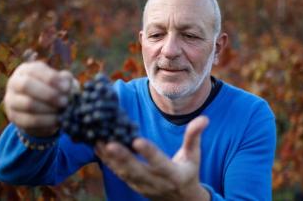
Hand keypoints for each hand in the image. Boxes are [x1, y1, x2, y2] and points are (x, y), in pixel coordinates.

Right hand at [4, 61, 77, 136]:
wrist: (41, 111)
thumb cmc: (53, 90)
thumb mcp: (60, 82)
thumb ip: (65, 80)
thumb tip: (67, 83)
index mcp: (26, 70)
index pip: (35, 70)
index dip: (52, 78)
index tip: (67, 88)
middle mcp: (14, 83)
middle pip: (26, 85)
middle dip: (48, 94)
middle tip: (65, 102)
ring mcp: (11, 100)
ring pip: (27, 104)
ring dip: (48, 109)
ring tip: (63, 111)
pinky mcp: (14, 117)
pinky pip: (29, 120)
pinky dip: (46, 121)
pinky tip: (58, 120)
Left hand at [95, 116, 209, 200]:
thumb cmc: (188, 173)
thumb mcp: (194, 156)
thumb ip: (194, 137)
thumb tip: (204, 118)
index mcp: (172, 174)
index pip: (160, 163)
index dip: (149, 153)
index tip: (137, 140)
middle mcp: (155, 181)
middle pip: (136, 170)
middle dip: (122, 157)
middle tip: (109, 143)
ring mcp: (142, 185)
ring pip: (123, 173)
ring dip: (110, 159)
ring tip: (99, 141)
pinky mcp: (133, 184)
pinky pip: (118, 173)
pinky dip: (107, 161)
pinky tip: (98, 147)